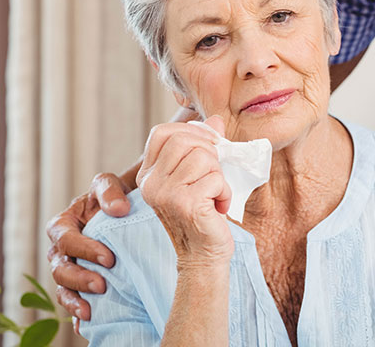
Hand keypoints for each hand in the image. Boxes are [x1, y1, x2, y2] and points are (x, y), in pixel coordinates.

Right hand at [46, 172, 132, 327]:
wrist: (128, 209)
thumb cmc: (115, 195)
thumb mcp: (110, 184)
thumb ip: (109, 191)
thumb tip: (119, 209)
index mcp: (64, 224)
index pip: (65, 238)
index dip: (83, 249)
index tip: (109, 258)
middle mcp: (62, 249)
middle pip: (60, 268)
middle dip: (78, 279)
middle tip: (102, 285)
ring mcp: (70, 268)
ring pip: (62, 289)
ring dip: (74, 301)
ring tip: (90, 311)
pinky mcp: (81, 284)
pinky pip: (73, 302)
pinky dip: (77, 315)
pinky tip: (87, 325)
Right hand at [138, 116, 233, 266]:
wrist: (203, 255)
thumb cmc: (203, 213)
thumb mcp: (200, 175)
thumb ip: (205, 146)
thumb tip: (216, 120)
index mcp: (149, 174)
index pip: (162, 132)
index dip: (191, 131)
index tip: (210, 146)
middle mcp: (151, 183)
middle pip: (184, 140)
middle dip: (210, 152)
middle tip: (214, 175)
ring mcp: (166, 194)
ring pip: (202, 157)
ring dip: (219, 174)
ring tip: (215, 194)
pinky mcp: (185, 204)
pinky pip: (215, 178)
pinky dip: (225, 192)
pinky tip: (218, 207)